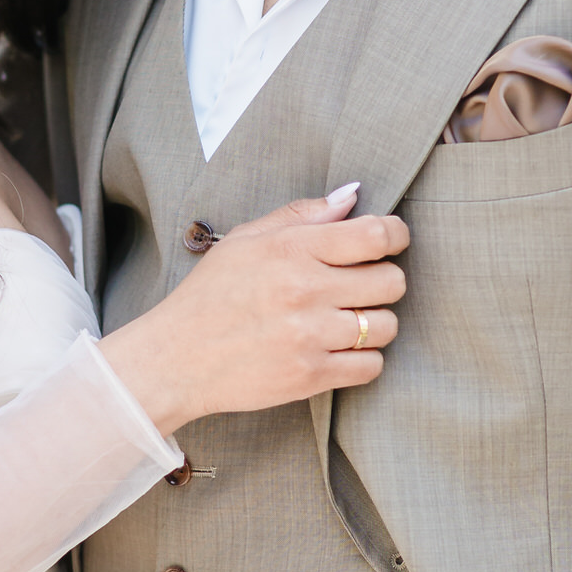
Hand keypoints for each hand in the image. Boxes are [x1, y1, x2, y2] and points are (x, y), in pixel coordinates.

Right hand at [100, 187, 408, 434]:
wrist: (175, 358)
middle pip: (392, 282)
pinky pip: (371, 367)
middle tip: (361, 287)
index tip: (391, 241)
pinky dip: (363, 359)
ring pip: (385, 326)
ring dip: (374, 323)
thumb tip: (353, 195)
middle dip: (384, 281)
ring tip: (346, 321)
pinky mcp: (310, 377)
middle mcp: (305, 290)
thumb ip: (303, 215)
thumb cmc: (211, 294)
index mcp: (291, 249)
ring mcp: (309, 336)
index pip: (375, 235)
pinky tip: (338, 350)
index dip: (396, 236)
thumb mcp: (247, 240)